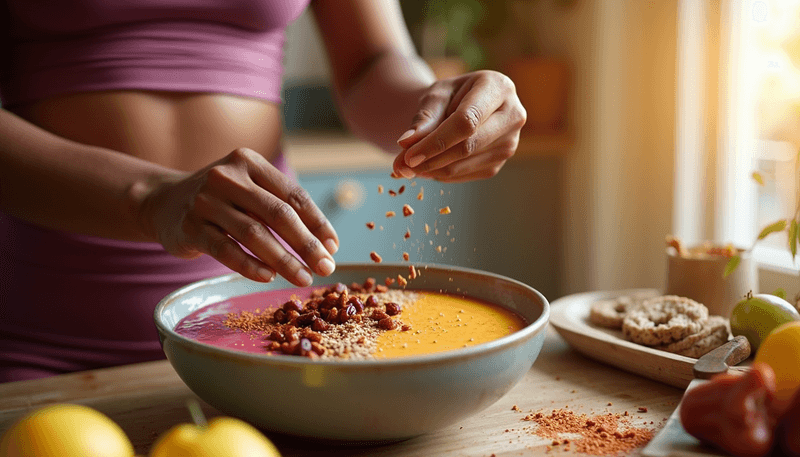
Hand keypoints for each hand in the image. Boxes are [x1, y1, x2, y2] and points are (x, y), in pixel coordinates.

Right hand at [135, 148, 338, 286]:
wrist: (163, 202)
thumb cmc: (221, 201)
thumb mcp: (249, 190)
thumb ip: (281, 208)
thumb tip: (325, 245)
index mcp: (250, 162)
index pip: (293, 195)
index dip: (317, 223)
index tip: (333, 247)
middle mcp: (227, 176)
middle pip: (278, 214)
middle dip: (306, 244)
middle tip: (326, 267)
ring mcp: (205, 200)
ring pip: (254, 233)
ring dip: (284, 259)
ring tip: (303, 278)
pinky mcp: (189, 226)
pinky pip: (226, 249)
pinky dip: (250, 265)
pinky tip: (268, 277)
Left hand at [393, 70, 526, 182]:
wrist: (464, 105)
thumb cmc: (450, 96)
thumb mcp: (435, 96)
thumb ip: (423, 118)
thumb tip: (406, 144)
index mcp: (498, 87)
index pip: (466, 121)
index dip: (436, 141)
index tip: (408, 155)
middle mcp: (513, 114)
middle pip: (469, 145)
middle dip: (432, 158)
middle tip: (401, 167)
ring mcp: (510, 141)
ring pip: (467, 163)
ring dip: (433, 169)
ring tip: (408, 167)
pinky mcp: (502, 160)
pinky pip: (469, 174)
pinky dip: (444, 174)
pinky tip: (428, 167)